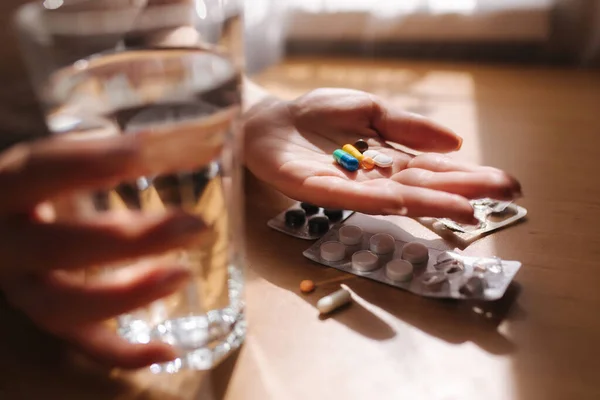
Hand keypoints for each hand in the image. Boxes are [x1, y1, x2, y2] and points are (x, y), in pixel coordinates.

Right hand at [0, 136, 204, 368]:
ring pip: (64, 306)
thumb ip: (118, 149)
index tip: (148, 150)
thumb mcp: (69, 159)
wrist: (5, 225)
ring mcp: (23, 289)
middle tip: (193, 226)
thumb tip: (199, 133)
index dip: (92, 160)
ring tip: (183, 276)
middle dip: (131, 239)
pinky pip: (82, 346)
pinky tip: (170, 351)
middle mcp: (8, 243)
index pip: (43, 168)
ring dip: (127, 295)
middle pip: (61, 246)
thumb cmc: (50, 185)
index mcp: (9, 188)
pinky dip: (125, 354)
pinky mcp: (47, 319)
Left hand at [244, 88, 521, 223]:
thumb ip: (408, 126)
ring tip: (466, 209)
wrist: (271, 120)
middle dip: (463, 193)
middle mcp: (374, 179)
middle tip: (504, 199)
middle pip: (423, 186)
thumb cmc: (317, 115)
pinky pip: (349, 196)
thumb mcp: (370, 110)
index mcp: (389, 160)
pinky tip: (404, 201)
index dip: (470, 177)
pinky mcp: (317, 188)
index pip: (436, 171)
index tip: (506, 184)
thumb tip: (456, 142)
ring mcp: (348, 186)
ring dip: (429, 204)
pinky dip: (377, 199)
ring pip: (394, 197)